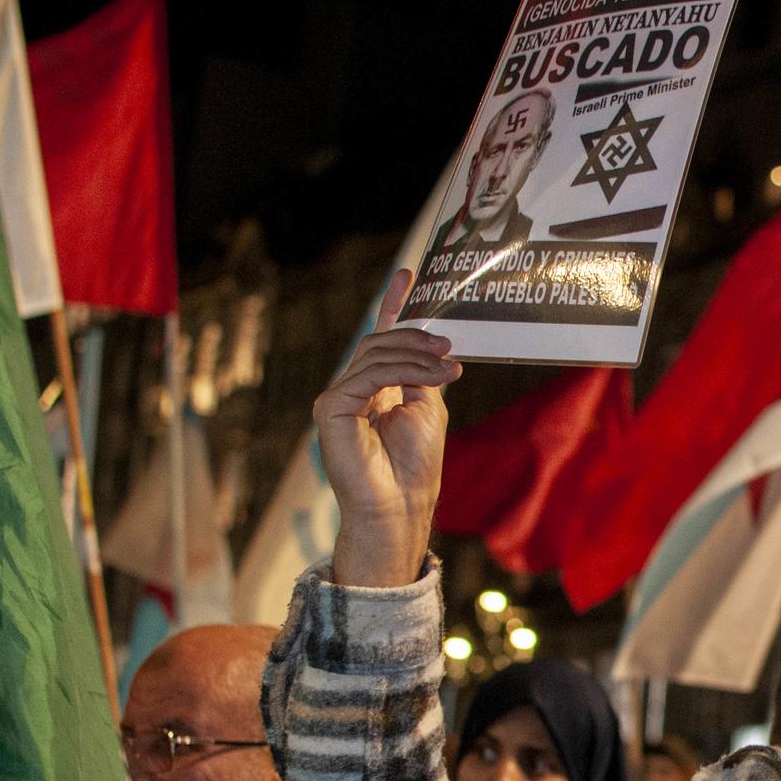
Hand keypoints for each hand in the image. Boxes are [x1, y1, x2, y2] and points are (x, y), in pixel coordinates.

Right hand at [313, 268, 460, 587]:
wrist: (400, 505)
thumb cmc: (414, 466)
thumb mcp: (427, 408)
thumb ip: (423, 375)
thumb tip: (433, 344)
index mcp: (375, 388)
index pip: (382, 338)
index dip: (393, 305)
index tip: (409, 275)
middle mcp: (352, 389)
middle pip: (380, 342)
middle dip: (416, 335)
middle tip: (450, 344)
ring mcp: (337, 398)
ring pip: (376, 355)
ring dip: (417, 356)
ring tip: (450, 366)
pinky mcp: (330, 408)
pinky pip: (368, 375)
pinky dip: (403, 372)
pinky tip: (432, 377)